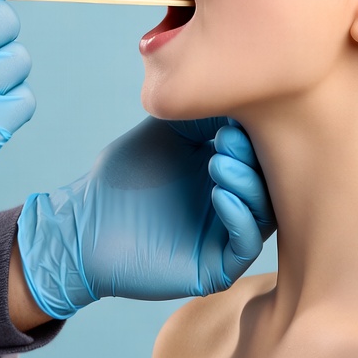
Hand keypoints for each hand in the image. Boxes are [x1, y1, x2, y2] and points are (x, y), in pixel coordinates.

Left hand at [16, 117, 274, 318]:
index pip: (262, 149)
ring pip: (264, 211)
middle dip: (254, 156)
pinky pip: (244, 245)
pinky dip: (240, 217)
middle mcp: (234, 199)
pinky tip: (219, 194)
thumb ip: (204, 112)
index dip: (255, 130)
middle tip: (228, 138)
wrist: (87, 220)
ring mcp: (227, 233)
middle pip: (270, 179)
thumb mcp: (170, 130)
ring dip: (248, 183)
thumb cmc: (126, 172)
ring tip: (217, 162)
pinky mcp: (216, 267)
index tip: (237, 111)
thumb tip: (241, 90)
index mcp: (227, 167)